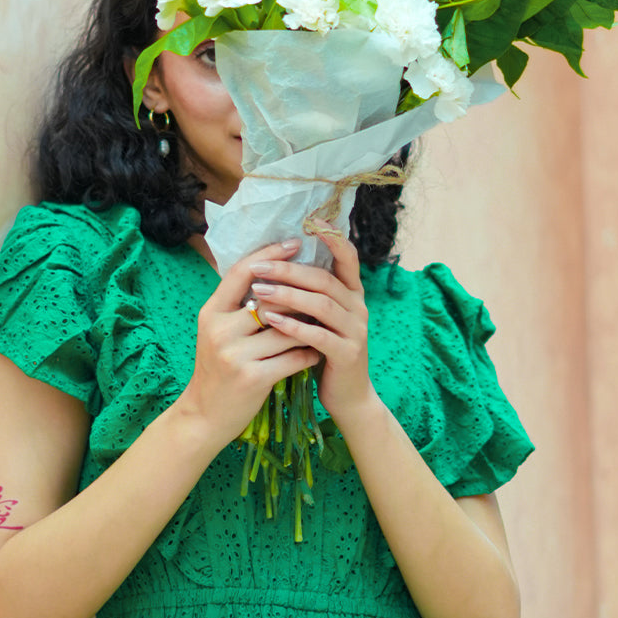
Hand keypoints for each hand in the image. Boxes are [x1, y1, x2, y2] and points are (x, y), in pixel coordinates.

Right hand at [178, 238, 320, 447]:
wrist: (205, 416)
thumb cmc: (218, 371)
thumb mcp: (217, 333)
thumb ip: (238, 306)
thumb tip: (272, 273)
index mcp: (211, 313)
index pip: (242, 273)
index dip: (270, 255)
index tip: (296, 243)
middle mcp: (220, 330)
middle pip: (272, 300)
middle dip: (299, 298)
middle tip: (322, 293)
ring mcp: (235, 355)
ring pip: (288, 330)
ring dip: (309, 328)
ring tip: (323, 325)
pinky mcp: (253, 378)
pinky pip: (293, 358)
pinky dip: (308, 355)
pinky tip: (315, 354)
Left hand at [247, 226, 379, 426]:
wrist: (347, 397)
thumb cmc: (323, 352)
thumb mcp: (319, 318)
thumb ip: (308, 293)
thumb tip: (273, 262)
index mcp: (351, 294)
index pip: (348, 258)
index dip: (332, 238)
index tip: (311, 221)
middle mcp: (358, 308)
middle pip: (324, 279)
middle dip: (289, 269)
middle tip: (259, 266)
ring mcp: (356, 331)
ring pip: (322, 304)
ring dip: (288, 295)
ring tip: (259, 291)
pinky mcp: (348, 354)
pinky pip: (320, 335)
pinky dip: (295, 326)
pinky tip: (273, 321)